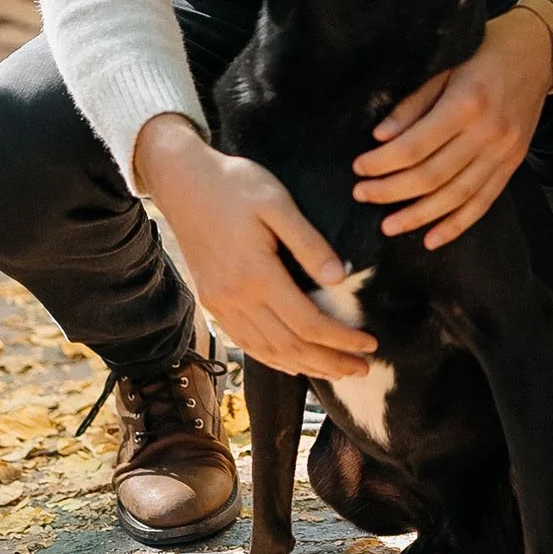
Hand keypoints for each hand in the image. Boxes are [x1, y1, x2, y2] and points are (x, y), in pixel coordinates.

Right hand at [134, 114, 375, 379]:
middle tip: (363, 369)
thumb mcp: (277, 202)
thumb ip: (308, 242)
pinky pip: (245, 343)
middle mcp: (235, 298)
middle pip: (290, 345)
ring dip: (305, 366)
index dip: (341, 338)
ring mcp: (220, 304)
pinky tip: (293, 363)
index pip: (308, 323)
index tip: (369, 343)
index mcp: (256, 275)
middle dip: (330, 361)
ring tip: (336, 371)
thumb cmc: (233, 185)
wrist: (182, 182)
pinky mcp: (211, 302)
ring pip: (268, 350)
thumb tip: (339, 278)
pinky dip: (273, 359)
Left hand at [352, 7, 552, 248]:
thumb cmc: (483, 51)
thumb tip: (380, 138)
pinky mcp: (513, 163)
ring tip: (389, 226)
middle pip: (432, 176)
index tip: (359, 168)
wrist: (536, 52)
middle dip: (391, 191)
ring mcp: (504, 152)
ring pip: (456, 196)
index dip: (381, 163)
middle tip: (363, 195)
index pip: (414, 147)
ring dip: (420, 216)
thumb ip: (412, 104)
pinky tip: (432, 238)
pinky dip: (457, 224)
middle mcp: (488, 133)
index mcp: (466, 104)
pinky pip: (484, 202)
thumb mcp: (443, 66)